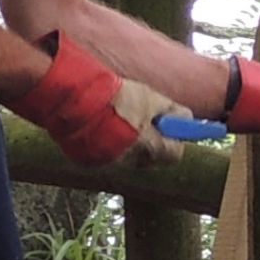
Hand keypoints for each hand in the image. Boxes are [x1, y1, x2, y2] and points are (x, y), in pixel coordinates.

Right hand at [9, 32, 185, 167]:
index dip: (175, 139)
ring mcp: (107, 163)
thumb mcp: (151, 98)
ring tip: (118, 117)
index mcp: (148, 147)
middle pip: (151, 158)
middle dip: (152, 142)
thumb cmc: (116, 96)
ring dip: (128, 142)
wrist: (72, 97)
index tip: (171, 127)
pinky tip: (100, 123)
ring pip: (127, 156)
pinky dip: (107, 143)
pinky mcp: (87, 160)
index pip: (175, 155)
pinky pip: (105, 154)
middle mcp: (129, 161)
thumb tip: (187, 118)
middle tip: (145, 121)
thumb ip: (173, 111)